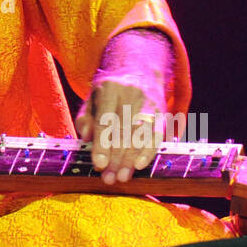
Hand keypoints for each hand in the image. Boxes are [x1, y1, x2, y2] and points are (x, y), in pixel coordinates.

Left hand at [75, 69, 166, 185]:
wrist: (140, 68)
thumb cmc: (109, 91)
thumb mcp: (92, 97)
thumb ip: (85, 117)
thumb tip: (86, 138)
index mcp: (109, 88)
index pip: (105, 120)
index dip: (102, 144)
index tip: (99, 164)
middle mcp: (130, 93)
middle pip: (123, 130)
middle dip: (116, 157)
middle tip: (108, 178)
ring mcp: (148, 102)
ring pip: (140, 134)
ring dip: (131, 159)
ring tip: (122, 177)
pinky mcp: (161, 112)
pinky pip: (157, 134)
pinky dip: (149, 151)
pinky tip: (139, 165)